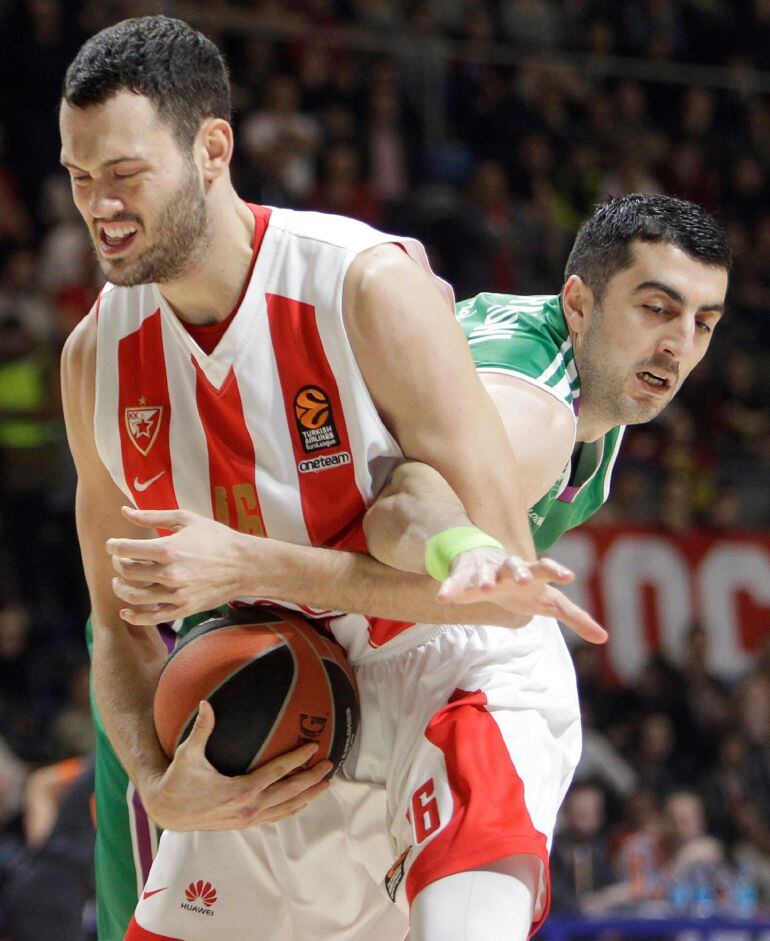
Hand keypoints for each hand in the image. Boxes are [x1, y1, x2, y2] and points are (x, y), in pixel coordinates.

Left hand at [107, 507, 251, 625]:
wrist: (245, 565)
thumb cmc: (217, 538)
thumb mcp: (187, 520)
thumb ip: (153, 516)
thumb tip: (124, 511)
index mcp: (169, 549)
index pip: (126, 550)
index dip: (113, 546)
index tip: (112, 544)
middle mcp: (170, 573)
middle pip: (128, 572)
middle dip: (118, 564)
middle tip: (119, 559)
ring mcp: (176, 594)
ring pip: (134, 596)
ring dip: (120, 589)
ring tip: (119, 582)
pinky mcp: (184, 609)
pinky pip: (152, 618)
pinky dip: (134, 616)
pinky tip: (126, 611)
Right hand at [141, 700, 332, 829]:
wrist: (168, 811)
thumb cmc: (178, 779)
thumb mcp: (188, 754)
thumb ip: (201, 729)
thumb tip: (205, 703)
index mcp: (240, 791)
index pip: (277, 773)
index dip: (297, 759)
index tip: (313, 745)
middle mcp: (248, 808)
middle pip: (289, 793)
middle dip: (311, 780)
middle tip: (329, 766)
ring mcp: (248, 819)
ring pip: (286, 809)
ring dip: (307, 796)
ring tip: (325, 785)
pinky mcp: (244, 824)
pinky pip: (275, 817)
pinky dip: (291, 809)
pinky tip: (301, 801)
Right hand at [436, 546, 606, 643]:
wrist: (486, 562)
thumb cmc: (523, 586)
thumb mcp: (548, 601)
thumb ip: (575, 617)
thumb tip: (605, 638)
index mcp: (532, 575)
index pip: (547, 570)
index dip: (556, 572)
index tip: (569, 576)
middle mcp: (508, 569)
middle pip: (516, 566)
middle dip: (520, 572)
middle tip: (525, 581)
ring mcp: (485, 570)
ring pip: (485, 572)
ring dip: (484, 578)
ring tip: (483, 588)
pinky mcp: (464, 575)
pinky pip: (455, 582)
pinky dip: (449, 588)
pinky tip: (444, 597)